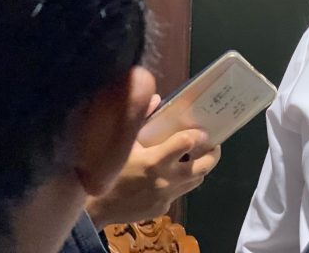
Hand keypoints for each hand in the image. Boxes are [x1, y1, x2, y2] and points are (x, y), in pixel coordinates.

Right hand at [85, 95, 221, 229]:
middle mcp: (165, 179)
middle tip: (213, 145)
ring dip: (198, 169)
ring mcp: (166, 196)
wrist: (95, 210)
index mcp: (154, 161)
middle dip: (212, 155)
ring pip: (195, 181)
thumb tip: (155, 98)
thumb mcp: (122, 144)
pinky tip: (170, 177)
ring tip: (195, 159)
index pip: (187, 143)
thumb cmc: (108, 172)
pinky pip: (179, 193)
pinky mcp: (163, 208)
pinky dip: (179, 183)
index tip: (203, 131)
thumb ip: (141, 120)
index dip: (198, 135)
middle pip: (202, 167)